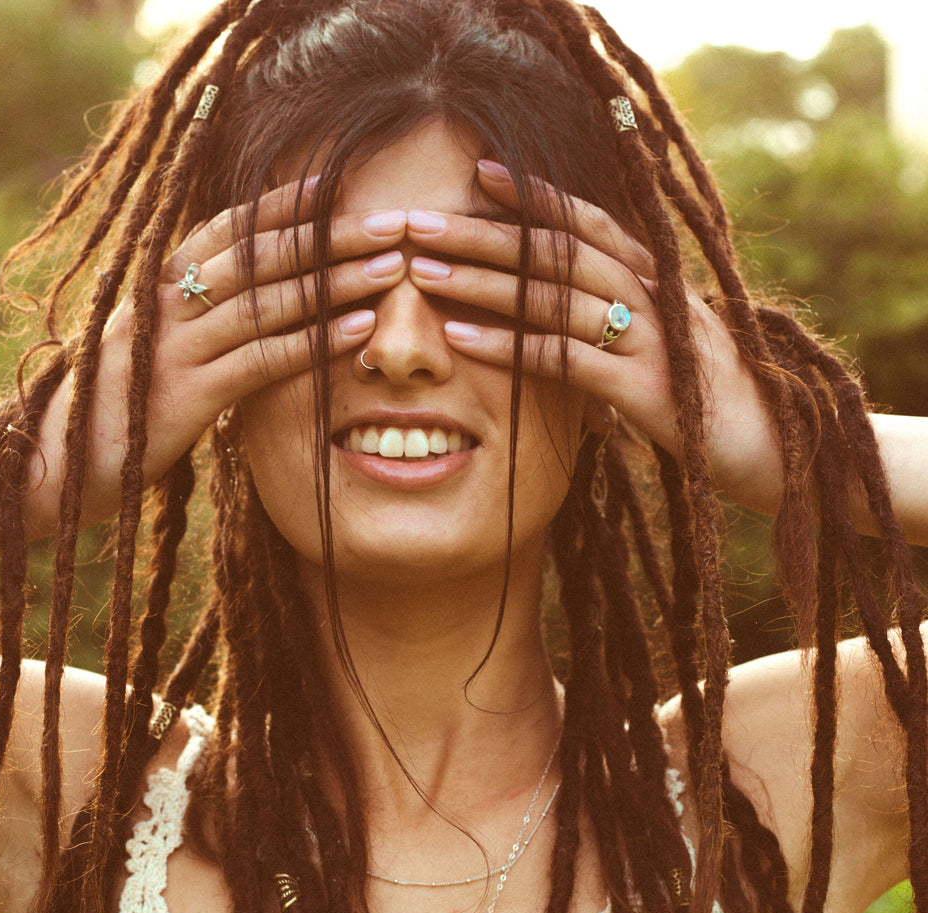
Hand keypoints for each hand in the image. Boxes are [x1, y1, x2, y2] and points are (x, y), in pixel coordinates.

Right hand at [33, 178, 406, 525]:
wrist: (44, 469)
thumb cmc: (102, 415)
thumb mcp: (143, 355)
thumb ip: (185, 325)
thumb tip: (237, 310)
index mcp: (153, 289)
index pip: (225, 231)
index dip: (281, 206)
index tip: (334, 189)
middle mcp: (163, 307)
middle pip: (258, 256)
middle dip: (328, 236)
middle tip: (390, 222)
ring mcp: (172, 349)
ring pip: (267, 302)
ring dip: (335, 282)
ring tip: (392, 268)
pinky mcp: (184, 397)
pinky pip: (262, 360)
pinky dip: (315, 342)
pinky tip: (359, 331)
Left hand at [402, 160, 784, 513]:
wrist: (778, 452)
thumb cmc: (712, 403)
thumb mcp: (665, 350)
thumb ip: (621, 326)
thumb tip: (567, 321)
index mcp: (658, 282)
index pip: (589, 224)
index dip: (535, 196)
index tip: (479, 173)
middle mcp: (656, 298)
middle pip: (561, 251)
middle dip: (487, 233)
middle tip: (421, 223)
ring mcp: (654, 341)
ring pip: (559, 297)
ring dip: (487, 284)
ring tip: (426, 275)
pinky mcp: (649, 390)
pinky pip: (568, 359)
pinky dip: (512, 346)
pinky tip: (463, 340)